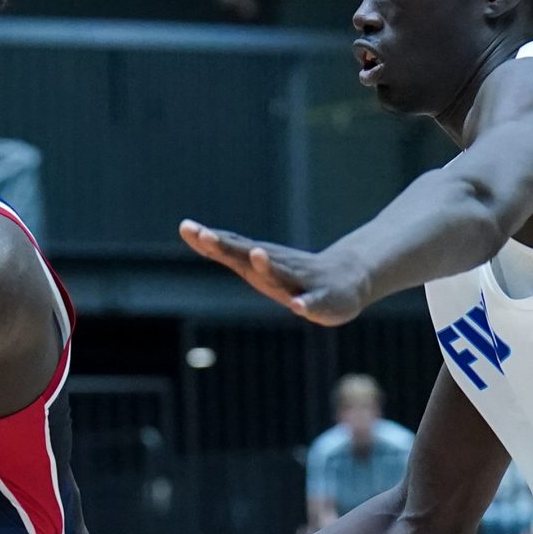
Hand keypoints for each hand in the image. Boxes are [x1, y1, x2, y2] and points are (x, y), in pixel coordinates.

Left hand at [180, 220, 367, 323]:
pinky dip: (305, 303)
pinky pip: (312, 301)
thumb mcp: (256, 265)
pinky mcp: (321, 298)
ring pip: (281, 273)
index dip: (208, 240)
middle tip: (206, 235)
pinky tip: (297, 306)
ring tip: (256, 254)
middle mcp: (277, 266)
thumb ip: (228, 251)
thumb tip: (191, 232)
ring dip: (268, 265)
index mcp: (260, 261)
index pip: (230, 246)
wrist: (346, 280)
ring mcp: (300, 281)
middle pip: (248, 254)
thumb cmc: (293, 275)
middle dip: (228, 246)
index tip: (186, 227)